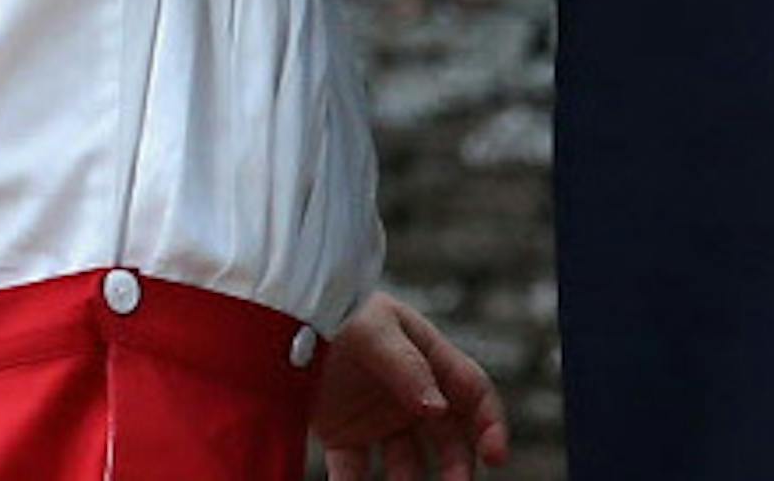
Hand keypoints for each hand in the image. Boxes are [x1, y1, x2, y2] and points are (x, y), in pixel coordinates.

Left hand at [312, 292, 510, 480]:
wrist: (278, 315)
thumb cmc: (334, 309)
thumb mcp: (374, 330)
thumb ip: (408, 368)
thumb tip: (439, 410)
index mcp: (427, 355)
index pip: (473, 392)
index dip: (491, 424)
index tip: (496, 457)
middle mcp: (409, 390)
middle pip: (448, 436)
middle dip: (456, 466)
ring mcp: (378, 415)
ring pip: (407, 463)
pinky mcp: (344, 434)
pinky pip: (356, 472)